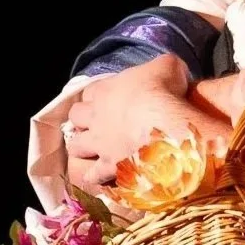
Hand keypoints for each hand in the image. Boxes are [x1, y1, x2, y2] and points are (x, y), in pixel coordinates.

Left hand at [65, 56, 218, 192]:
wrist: (165, 125)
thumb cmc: (164, 91)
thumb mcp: (168, 66)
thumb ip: (163, 67)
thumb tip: (169, 72)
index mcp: (106, 91)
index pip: (90, 92)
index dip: (97, 97)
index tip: (107, 101)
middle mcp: (96, 116)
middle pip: (75, 117)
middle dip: (82, 121)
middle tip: (96, 125)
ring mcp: (99, 143)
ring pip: (76, 146)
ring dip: (83, 148)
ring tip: (93, 152)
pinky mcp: (108, 166)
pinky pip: (92, 175)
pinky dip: (95, 177)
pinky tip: (101, 178)